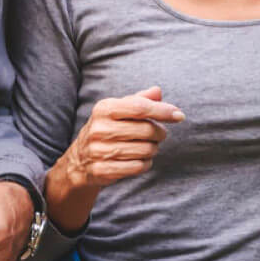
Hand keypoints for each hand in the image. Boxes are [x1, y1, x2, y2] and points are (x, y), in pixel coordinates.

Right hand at [61, 86, 183, 187]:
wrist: (80, 160)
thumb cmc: (107, 129)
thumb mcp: (118, 110)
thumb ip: (139, 100)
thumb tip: (158, 91)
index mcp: (104, 108)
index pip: (139, 107)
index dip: (163, 111)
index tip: (179, 116)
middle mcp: (99, 128)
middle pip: (146, 130)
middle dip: (160, 133)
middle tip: (160, 134)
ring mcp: (99, 150)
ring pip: (145, 150)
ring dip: (153, 149)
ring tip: (148, 147)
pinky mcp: (102, 170)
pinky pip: (137, 167)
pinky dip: (145, 163)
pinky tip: (141, 159)